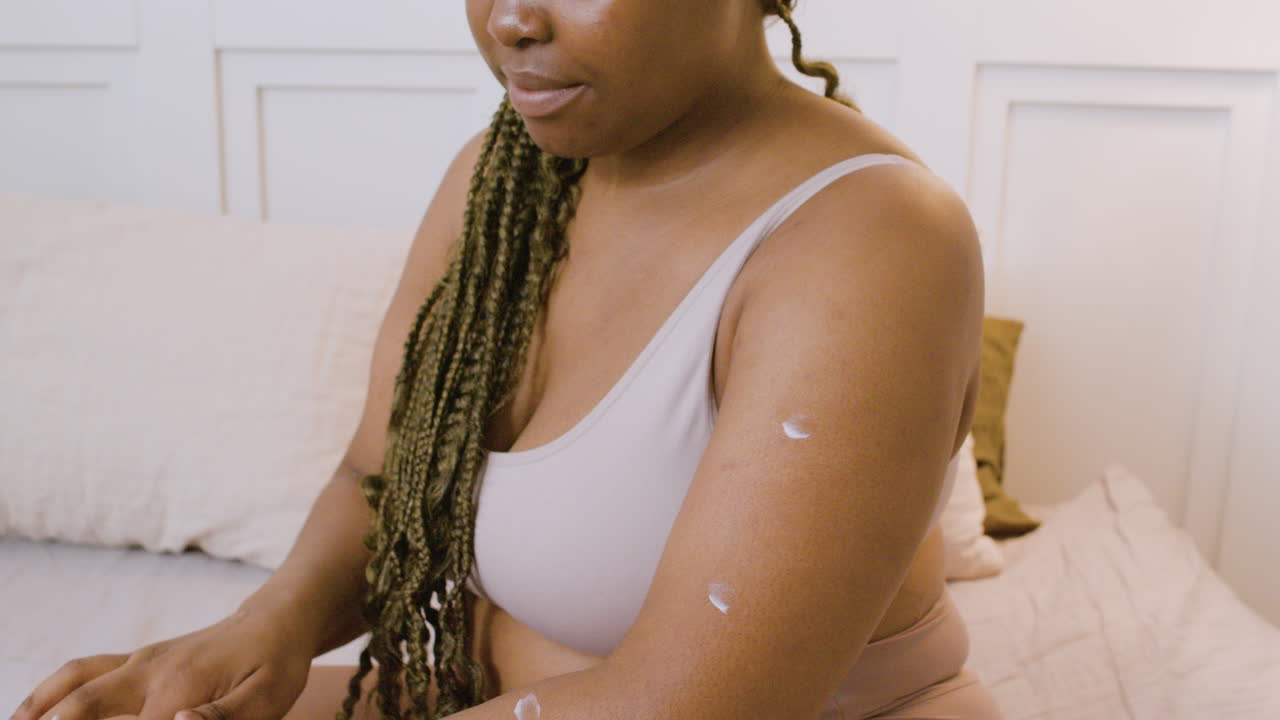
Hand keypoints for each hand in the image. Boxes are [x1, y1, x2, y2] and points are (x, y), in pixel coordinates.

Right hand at [10, 608, 312, 719]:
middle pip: (82, 707)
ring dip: (39, 709)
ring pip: (74, 683)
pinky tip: (34, 712)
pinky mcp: (137, 659)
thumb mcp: (266, 699)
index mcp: (178, 689)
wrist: (276, 621)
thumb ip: (222, 719)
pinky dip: (52, 692)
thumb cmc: (275, 664)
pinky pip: (83, 671)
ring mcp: (139, 662)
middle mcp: (148, 672)